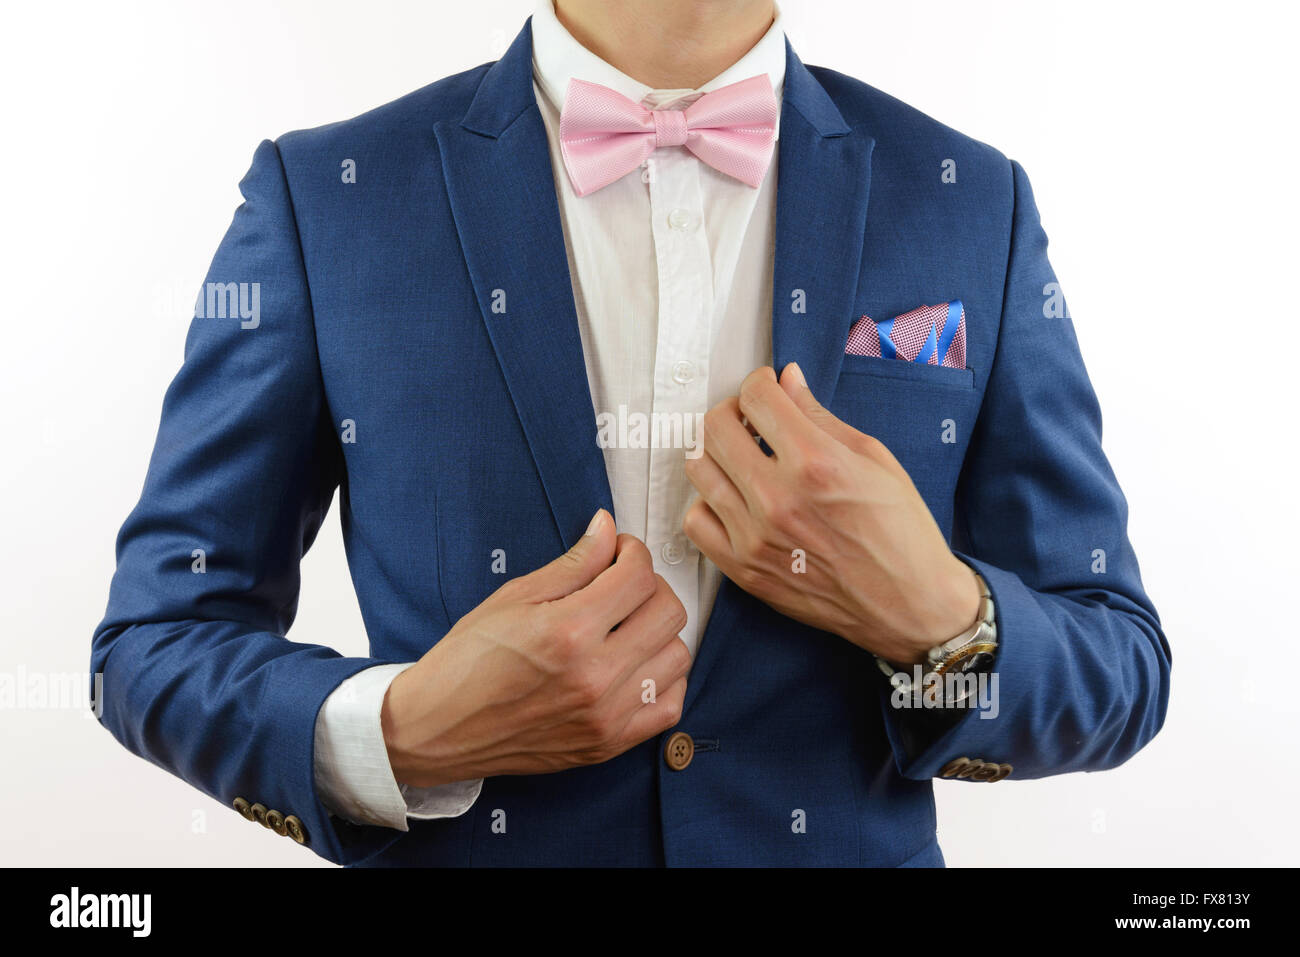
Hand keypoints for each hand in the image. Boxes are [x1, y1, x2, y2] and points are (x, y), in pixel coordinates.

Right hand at [381, 510, 689, 786]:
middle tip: (624, 584)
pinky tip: (637, 666)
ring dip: (660, 632)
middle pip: (668, 611)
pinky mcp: (608, 743)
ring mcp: (606, 714)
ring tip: (629, 626)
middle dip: (651, 585)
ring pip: (677, 656)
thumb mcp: (514, 597)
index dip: (632, 551)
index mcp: (568, 631)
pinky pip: (669, 705)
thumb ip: (573, 563)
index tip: (618, 552)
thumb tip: (607, 529)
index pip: (639, 575)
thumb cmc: (467, 662)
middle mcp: (595, 675)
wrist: (439, 728)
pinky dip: (663, 680)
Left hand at [682, 363, 979, 664]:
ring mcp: (755, 537)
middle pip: (716, 428)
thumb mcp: (874, 459)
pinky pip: (695, 521)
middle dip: (733, 412)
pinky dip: (707, 503)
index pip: (756, 397)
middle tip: (752, 420)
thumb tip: (788, 380)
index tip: (767, 388)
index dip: (760, 382)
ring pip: (699, 469)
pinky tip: (734, 500)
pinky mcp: (744, 570)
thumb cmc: (902, 533)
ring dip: (717, 454)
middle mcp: (778, 498)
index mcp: (816, 463)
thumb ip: (820, 416)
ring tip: (742, 458)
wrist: (910, 604)